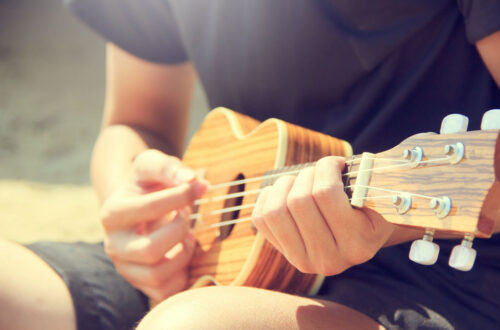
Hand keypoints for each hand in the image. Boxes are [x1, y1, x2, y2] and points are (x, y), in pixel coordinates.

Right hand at [100, 149, 207, 301]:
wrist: (140, 204)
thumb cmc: (149, 184)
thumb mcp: (153, 166)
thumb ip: (169, 167)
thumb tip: (192, 180)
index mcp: (112, 214)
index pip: (149, 209)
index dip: (181, 196)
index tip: (200, 186)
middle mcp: (113, 245)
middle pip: (150, 250)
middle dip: (179, 230)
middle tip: (186, 216)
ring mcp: (126, 268)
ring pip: (157, 275)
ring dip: (183, 253)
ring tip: (187, 235)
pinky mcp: (141, 284)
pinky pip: (166, 292)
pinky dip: (182, 273)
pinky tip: (183, 252)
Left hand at [251, 156, 393, 275]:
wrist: (364, 233)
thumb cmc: (371, 205)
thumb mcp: (378, 194)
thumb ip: (366, 179)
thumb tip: (334, 163)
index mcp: (359, 245)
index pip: (326, 193)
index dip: (326, 167)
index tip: (336, 162)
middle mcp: (331, 261)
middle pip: (299, 201)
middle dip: (307, 174)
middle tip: (319, 171)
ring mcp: (305, 261)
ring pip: (276, 211)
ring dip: (285, 185)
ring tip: (300, 180)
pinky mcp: (285, 254)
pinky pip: (261, 218)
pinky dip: (268, 196)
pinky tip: (286, 191)